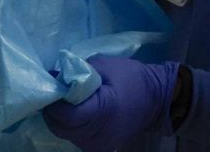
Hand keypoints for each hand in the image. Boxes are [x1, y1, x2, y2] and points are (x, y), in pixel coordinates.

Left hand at [43, 56, 179, 151]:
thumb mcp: (105, 65)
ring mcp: (99, 145)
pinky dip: (71, 126)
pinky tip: (75, 112)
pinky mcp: (100, 147)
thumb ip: (78, 71)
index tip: (52, 87)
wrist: (157, 99)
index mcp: (103, 112)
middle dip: (53, 111)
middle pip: (61, 128)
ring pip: (66, 135)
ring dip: (60, 119)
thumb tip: (55, 77)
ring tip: (64, 101)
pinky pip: (76, 138)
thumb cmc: (133, 77)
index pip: (67, 115)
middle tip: (54, 93)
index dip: (54, 103)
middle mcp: (98, 134)